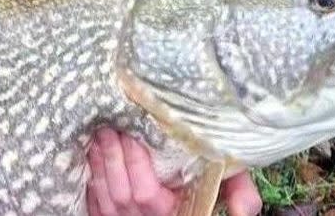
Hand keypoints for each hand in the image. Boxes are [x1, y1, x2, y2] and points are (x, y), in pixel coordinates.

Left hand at [86, 128, 262, 215]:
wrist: (186, 198)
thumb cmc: (207, 183)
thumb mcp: (226, 182)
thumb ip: (239, 190)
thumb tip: (243, 210)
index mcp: (174, 213)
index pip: (146, 195)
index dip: (135, 165)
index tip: (131, 134)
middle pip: (120, 194)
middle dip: (112, 158)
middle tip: (110, 127)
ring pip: (104, 197)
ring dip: (99, 163)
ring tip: (100, 134)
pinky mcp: (109, 215)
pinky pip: (93, 202)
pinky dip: (91, 177)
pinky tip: (92, 154)